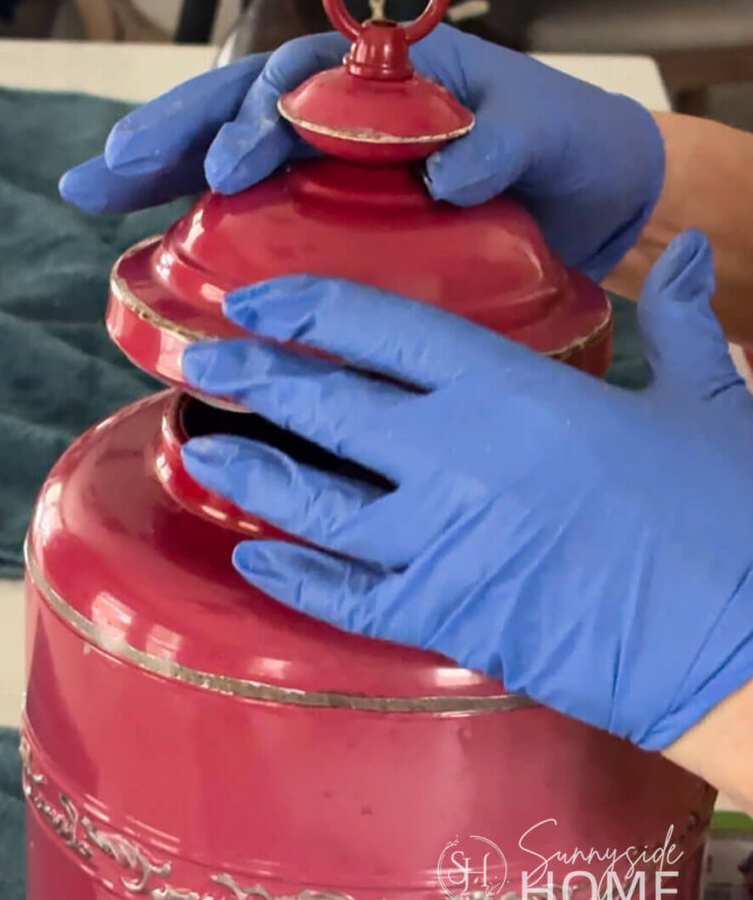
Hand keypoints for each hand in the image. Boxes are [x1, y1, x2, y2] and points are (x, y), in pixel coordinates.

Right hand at [59, 26, 662, 277]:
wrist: (589, 198)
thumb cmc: (566, 150)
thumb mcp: (544, 131)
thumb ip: (502, 139)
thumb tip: (447, 173)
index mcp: (388, 76)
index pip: (302, 80)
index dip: (259, 117)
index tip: (235, 166)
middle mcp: (349, 113)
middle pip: (242, 108)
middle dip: (174, 136)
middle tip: (108, 173)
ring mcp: (338, 165)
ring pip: (235, 154)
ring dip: (165, 172)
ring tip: (97, 192)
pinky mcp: (340, 217)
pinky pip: (265, 211)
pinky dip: (209, 222)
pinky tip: (161, 239)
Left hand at [180, 230, 752, 750]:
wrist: (744, 641)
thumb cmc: (732, 517)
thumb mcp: (712, 402)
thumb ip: (684, 322)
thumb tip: (694, 257)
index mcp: (518, 391)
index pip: (385, 328)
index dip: (309, 306)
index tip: (257, 299)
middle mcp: (461, 457)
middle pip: (329, 407)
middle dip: (256, 380)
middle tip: (202, 365)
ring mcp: (444, 543)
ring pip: (318, 504)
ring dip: (253, 475)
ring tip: (201, 452)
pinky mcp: (450, 619)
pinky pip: (350, 598)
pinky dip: (298, 580)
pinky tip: (256, 560)